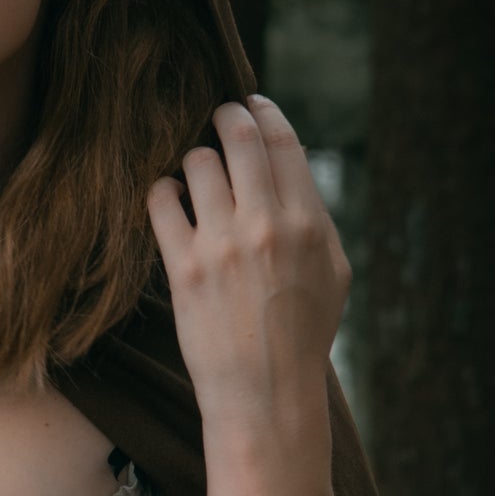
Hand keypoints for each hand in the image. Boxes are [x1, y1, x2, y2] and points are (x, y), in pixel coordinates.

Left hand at [147, 94, 350, 434]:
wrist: (266, 392)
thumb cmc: (303, 336)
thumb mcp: (334, 273)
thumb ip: (317, 220)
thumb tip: (292, 175)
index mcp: (308, 222)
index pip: (281, 142)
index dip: (263, 112)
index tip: (250, 102)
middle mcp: (265, 225)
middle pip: (238, 137)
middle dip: (225, 117)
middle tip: (217, 118)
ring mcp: (222, 244)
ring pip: (196, 163)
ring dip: (194, 162)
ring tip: (195, 178)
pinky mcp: (184, 267)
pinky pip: (161, 201)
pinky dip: (163, 192)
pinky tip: (170, 201)